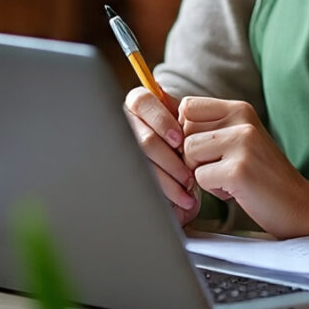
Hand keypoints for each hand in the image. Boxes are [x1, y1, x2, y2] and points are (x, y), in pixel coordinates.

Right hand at [123, 85, 199, 225]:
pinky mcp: (120, 174)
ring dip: (167, 183)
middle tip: (189, 177)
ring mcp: (120, 149)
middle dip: (169, 161)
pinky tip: (177, 207)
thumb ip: (186, 119)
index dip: (161, 120)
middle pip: (143, 139)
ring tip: (187, 196)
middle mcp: (126, 124)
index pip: (142, 102)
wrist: (173, 165)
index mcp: (139, 104)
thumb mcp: (184, 124)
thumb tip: (187, 120)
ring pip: (141, 165)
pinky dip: (161, 198)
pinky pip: (137, 185)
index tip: (180, 140)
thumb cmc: (181, 138)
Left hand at [180, 96, 308, 237]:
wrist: (300, 205)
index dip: (186, 131)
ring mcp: (242, 143)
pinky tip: (236, 190)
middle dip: (194, 156)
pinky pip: (199, 178)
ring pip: (188, 154)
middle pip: (184, 131)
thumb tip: (165, 117)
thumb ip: (211, 127)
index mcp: (241, 108)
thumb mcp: (240, 139)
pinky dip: (213, 190)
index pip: (188, 106)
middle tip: (222, 167)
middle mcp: (242, 120)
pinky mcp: (238, 170)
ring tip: (229, 178)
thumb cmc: (263, 175)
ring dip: (202, 173)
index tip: (205, 149)